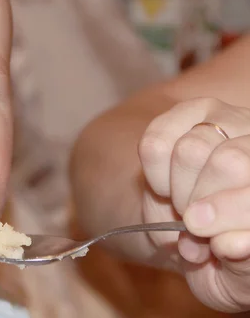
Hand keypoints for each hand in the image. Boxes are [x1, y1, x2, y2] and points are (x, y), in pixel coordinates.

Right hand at [138, 97, 249, 312]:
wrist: (195, 238)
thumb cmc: (226, 265)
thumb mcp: (238, 281)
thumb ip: (243, 266)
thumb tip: (229, 244)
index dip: (232, 212)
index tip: (204, 236)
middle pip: (228, 162)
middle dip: (200, 204)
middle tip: (195, 226)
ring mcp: (232, 121)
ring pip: (189, 149)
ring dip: (176, 192)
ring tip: (183, 208)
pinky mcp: (193, 113)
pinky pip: (155, 139)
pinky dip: (152, 172)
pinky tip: (166, 186)